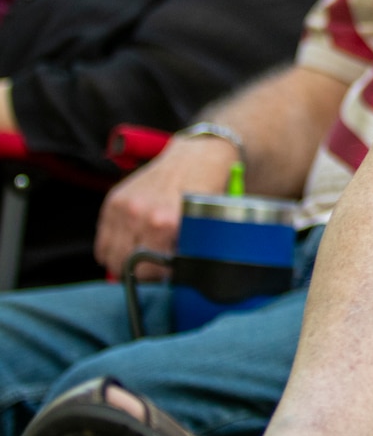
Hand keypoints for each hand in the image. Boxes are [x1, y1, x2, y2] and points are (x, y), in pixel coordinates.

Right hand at [95, 136, 237, 278]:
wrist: (197, 156)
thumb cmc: (207, 190)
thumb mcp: (206, 222)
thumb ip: (188, 250)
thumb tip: (176, 277)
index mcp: (166, 222)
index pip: (147, 271)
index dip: (157, 278)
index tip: (166, 276)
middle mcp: (140, 214)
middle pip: (124, 265)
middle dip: (139, 272)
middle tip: (154, 270)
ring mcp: (123, 207)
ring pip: (109, 255)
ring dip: (122, 263)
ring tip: (141, 260)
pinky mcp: (113, 200)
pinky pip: (102, 239)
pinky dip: (111, 249)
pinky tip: (129, 247)